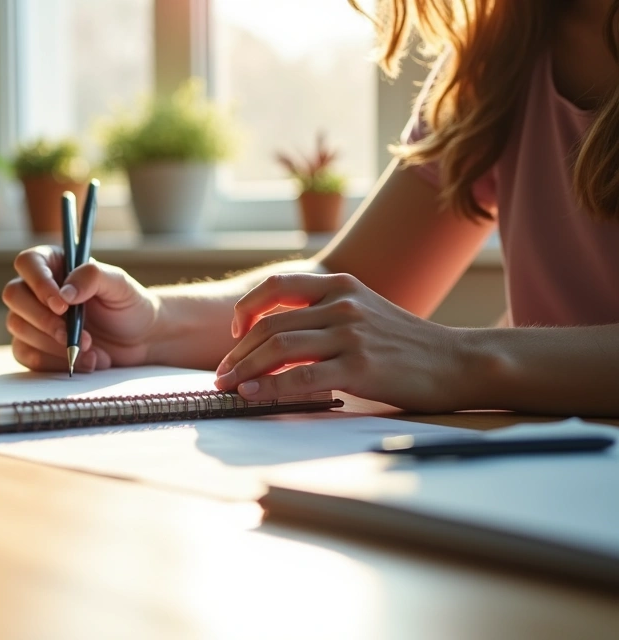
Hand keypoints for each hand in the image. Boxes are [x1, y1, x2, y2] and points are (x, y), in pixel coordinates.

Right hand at [3, 245, 160, 371]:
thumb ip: (93, 277)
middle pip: (14, 296)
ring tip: (91, 350)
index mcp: (54, 264)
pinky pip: (25, 354)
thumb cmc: (128, 306)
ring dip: (53, 344)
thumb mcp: (119, 285)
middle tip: (74, 335)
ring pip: (18, 326)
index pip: (28, 263)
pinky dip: (53, 363)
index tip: (62, 305)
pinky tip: (82, 362)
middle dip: (44, 320)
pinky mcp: (33, 346)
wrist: (138, 340)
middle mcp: (36, 289)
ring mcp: (31, 318)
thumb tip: (65, 292)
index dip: (39, 283)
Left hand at [214, 273, 463, 411]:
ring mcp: (351, 334)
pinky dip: (270, 387)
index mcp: (341, 285)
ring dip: (245, 369)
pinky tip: (252, 394)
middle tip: (222, 373)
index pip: (275, 286)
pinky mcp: (359, 367)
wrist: (458, 362)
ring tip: (228, 386)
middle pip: (270, 324)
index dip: (246, 309)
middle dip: (238, 351)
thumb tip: (276, 337)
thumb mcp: (365, 312)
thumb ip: (325, 315)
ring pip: (279, 348)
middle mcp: (342, 304)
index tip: (235, 333)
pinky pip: (302, 377)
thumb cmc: (407, 344)